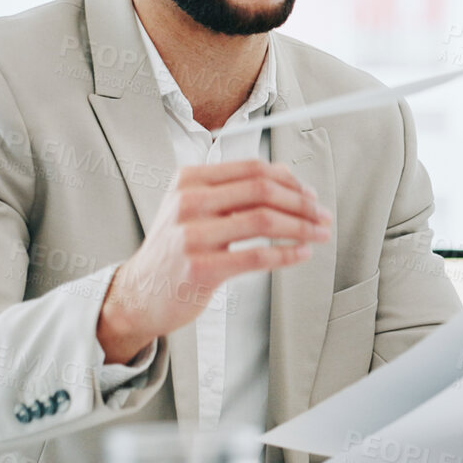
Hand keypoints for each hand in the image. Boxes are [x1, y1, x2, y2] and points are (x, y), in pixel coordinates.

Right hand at [98, 159, 331, 362]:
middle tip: (322, 215)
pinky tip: (302, 253)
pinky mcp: (201, 268)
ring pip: (263, 220)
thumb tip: (287, 177)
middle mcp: (188, 202)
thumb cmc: (173, 251)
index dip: (289, 180)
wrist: (140, 293)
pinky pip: (257, 255)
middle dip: (301, 202)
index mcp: (188, 181)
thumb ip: (235, 191)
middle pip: (261, 190)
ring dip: (301, 226)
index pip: (251, 169)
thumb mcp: (194, 209)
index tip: (310, 194)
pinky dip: (287, 253)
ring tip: (319, 233)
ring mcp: (192, 235)